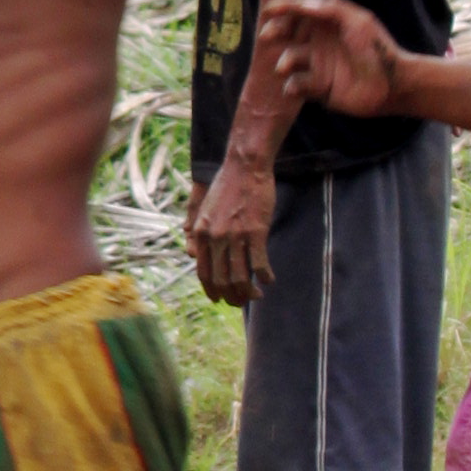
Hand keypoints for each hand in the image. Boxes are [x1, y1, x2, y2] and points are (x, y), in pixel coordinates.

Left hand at [187, 151, 277, 308]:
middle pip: (221, 280)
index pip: (203, 272)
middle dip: (231, 297)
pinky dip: (264, 277)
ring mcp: (234, 236)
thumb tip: (204, 253)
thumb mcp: (207, 209)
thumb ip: (204, 232)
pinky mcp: (255, 232)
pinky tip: (269, 280)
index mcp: (201, 233)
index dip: (211, 290)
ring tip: (256, 296)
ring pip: (240, 278)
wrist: (245, 167)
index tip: (220, 299)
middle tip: (241, 303)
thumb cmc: (227, 186)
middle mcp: (215, 238)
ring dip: (249, 293)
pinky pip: (259, 265)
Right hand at [254, 0, 406, 117]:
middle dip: (276, 32)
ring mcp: (318, 65)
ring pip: (289, 60)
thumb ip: (330, 9)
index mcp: (328, 23)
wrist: (391, 85)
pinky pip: (297, 85)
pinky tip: (295, 87)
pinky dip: (292, 86)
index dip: (284, 7)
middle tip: (268, 36)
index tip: (269, 10)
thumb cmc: (376, 48)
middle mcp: (320, 42)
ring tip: (286, 66)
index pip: (301, 11)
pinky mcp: (319, 88)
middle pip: (289, 34)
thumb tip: (302, 3)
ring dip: (284, 61)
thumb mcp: (357, 20)